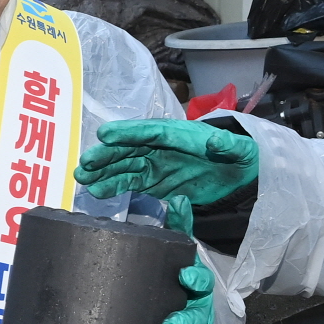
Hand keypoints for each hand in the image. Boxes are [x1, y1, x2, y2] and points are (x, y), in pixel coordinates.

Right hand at [75, 119, 258, 205]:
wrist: (240, 176)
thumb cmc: (240, 157)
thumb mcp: (241, 149)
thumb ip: (229, 145)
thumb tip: (216, 140)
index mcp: (180, 134)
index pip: (151, 132)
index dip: (128, 133)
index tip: (106, 134)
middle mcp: (162, 146)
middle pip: (130, 148)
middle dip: (107, 154)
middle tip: (85, 161)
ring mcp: (155, 164)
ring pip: (124, 165)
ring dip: (103, 171)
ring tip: (81, 177)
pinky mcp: (153, 182)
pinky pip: (130, 183)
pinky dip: (113, 186)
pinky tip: (97, 191)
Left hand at [160, 197, 214, 323]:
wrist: (184, 297)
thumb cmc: (175, 274)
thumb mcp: (177, 248)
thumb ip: (178, 225)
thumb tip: (178, 198)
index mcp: (197, 286)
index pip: (202, 281)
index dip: (194, 279)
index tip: (183, 277)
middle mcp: (200, 311)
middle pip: (198, 319)